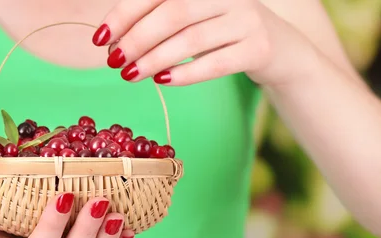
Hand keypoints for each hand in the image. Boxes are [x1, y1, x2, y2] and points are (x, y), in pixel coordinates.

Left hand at [92, 0, 315, 86]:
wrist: (279, 50)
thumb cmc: (223, 35)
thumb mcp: (194, 19)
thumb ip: (160, 22)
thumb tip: (114, 42)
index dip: (125, 13)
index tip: (100, 37)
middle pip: (173, 12)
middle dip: (136, 38)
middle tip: (114, 61)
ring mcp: (247, 18)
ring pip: (191, 38)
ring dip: (154, 59)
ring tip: (130, 75)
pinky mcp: (259, 47)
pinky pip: (216, 62)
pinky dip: (186, 73)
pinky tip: (163, 81)